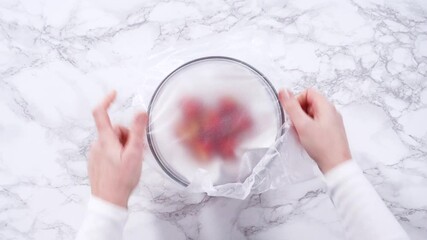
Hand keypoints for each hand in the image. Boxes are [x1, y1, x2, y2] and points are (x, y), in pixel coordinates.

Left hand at [89, 91, 146, 207]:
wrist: (108, 202)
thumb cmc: (121, 180)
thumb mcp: (134, 154)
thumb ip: (137, 131)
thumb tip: (140, 112)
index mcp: (105, 140)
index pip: (100, 112)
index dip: (107, 100)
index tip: (114, 93)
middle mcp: (97, 144)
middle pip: (114, 129)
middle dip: (127, 136)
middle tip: (136, 151)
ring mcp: (95, 154)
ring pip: (113, 141)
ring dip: (124, 146)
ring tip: (130, 161)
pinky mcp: (96, 162)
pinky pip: (109, 151)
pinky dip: (118, 154)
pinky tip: (122, 167)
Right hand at [279, 88, 350, 172]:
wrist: (336, 165)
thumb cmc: (324, 147)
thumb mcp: (303, 125)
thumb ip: (292, 107)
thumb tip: (284, 92)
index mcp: (326, 106)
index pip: (308, 92)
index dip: (297, 100)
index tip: (292, 112)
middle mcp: (331, 112)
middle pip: (309, 103)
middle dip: (298, 113)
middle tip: (296, 124)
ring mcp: (331, 122)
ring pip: (311, 114)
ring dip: (302, 122)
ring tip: (301, 133)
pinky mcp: (329, 131)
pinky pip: (315, 124)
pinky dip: (307, 129)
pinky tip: (306, 139)